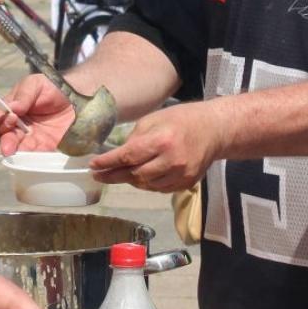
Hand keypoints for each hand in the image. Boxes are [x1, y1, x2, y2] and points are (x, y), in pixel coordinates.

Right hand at [0, 73, 75, 153]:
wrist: (76, 95)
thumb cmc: (50, 87)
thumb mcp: (35, 84)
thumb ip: (23, 95)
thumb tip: (12, 108)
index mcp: (10, 112)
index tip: (10, 119)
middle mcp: (17, 128)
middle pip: (5, 139)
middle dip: (6, 143)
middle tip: (9, 147)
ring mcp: (32, 139)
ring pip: (19, 151)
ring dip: (18, 155)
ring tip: (20, 155)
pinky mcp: (46, 147)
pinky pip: (38, 156)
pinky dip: (34, 159)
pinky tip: (35, 159)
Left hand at [89, 101, 220, 191]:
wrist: (214, 130)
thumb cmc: (181, 119)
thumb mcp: (154, 120)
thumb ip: (135, 139)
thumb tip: (118, 156)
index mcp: (161, 141)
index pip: (128, 156)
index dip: (108, 163)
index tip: (93, 165)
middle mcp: (171, 161)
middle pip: (135, 174)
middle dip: (114, 175)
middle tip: (99, 175)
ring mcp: (180, 175)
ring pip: (146, 185)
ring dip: (131, 179)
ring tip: (121, 173)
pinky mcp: (186, 183)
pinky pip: (159, 189)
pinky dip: (147, 183)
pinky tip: (141, 175)